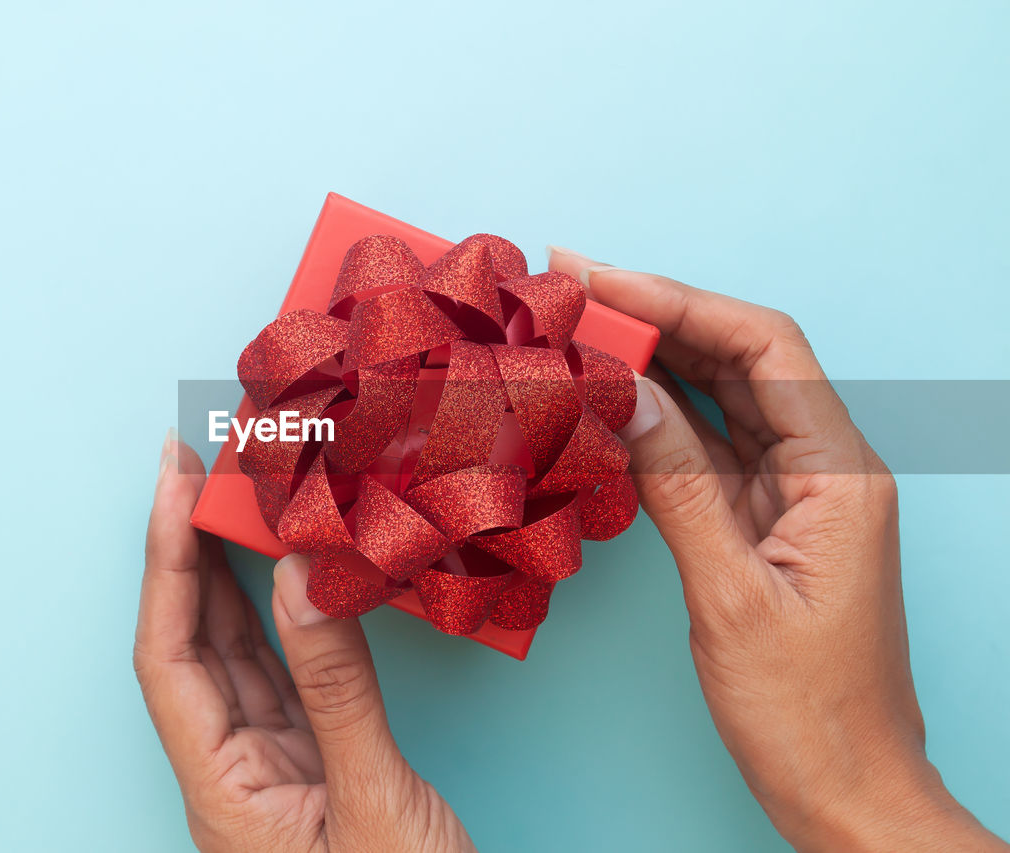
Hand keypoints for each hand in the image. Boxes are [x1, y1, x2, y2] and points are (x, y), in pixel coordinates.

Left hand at [134, 434, 474, 852]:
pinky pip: (289, 675)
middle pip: (192, 642)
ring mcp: (275, 769)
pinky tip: (293, 572)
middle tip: (201, 461)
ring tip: (237, 495)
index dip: (165, 561)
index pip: (169, 654)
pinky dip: (289, 616)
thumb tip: (302, 576)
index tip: (174, 481)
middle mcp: (233, 774)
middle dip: (188, 548)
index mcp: (221, 793)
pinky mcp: (319, 767)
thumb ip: (337, 690)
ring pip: (239, 653)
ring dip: (233, 573)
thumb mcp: (375, 806)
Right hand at [550, 248, 1005, 851]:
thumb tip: (623, 393)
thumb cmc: (807, 710)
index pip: (762, 347)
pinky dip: (657, 419)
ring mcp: (794, 494)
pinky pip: (707, 448)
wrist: (845, 789)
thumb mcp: (730, 593)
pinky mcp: (764, 522)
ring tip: (578, 330)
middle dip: (656, 317)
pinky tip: (608, 402)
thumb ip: (678, 485)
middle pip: (740, 359)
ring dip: (652, 360)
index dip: (679, 302)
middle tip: (570, 289)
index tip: (601, 280)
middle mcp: (824, 468)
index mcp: (839, 473)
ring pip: (720, 398)